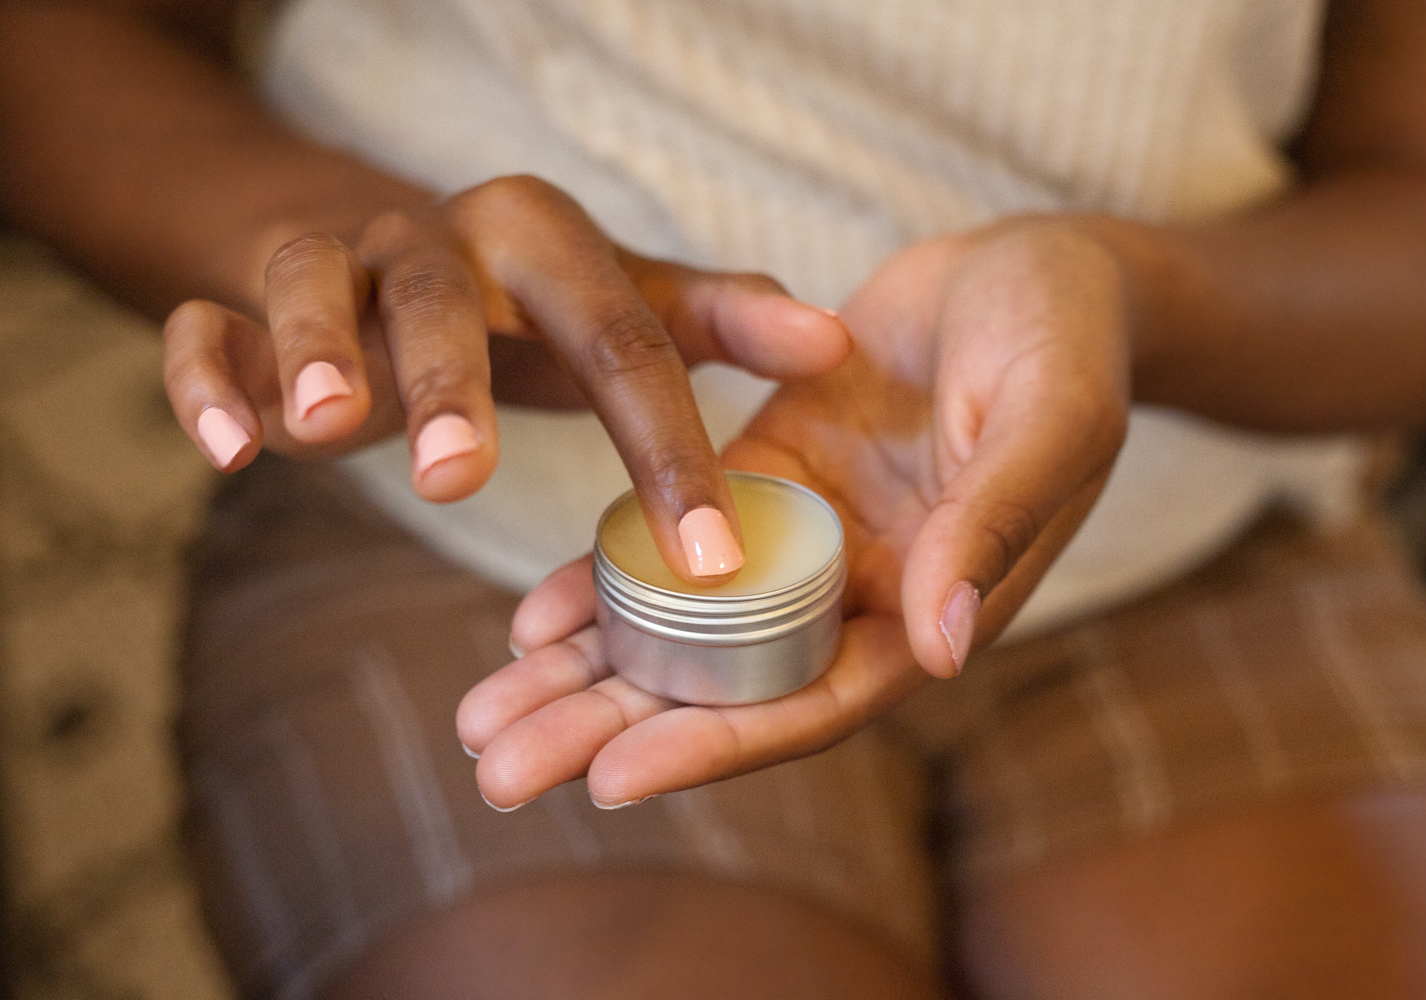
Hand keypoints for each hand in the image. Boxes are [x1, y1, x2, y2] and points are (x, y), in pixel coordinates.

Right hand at [162, 175, 848, 582]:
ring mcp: (335, 268)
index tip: (706, 563)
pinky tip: (226, 449)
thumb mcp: (630, 305)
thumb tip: (834, 341)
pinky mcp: (248, 305)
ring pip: (312, 287)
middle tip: (463, 478)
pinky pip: (210, 330)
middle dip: (452, 385)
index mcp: (544, 244)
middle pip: (444, 300)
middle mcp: (436, 244)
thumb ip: (720, 321)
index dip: (666, 450)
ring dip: (317, 353)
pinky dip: (208, 377)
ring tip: (326, 430)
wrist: (394, 259)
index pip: (619, 342)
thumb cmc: (534, 305)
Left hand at [458, 218, 1132, 806]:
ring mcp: (806, 539)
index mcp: (933, 605)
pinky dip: (604, 579)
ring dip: (586, 674)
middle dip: (613, 731)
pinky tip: (528, 617)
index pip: (814, 701)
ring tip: (483, 717)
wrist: (1036, 267)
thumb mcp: (1048, 416)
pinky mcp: (763, 477)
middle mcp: (859, 594)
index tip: (610, 780)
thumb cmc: (1069, 338)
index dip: (717, 744)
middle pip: (725, 689)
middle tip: (500, 770)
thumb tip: (942, 648)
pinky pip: (672, 540)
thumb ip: (995, 522)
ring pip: (683, 629)